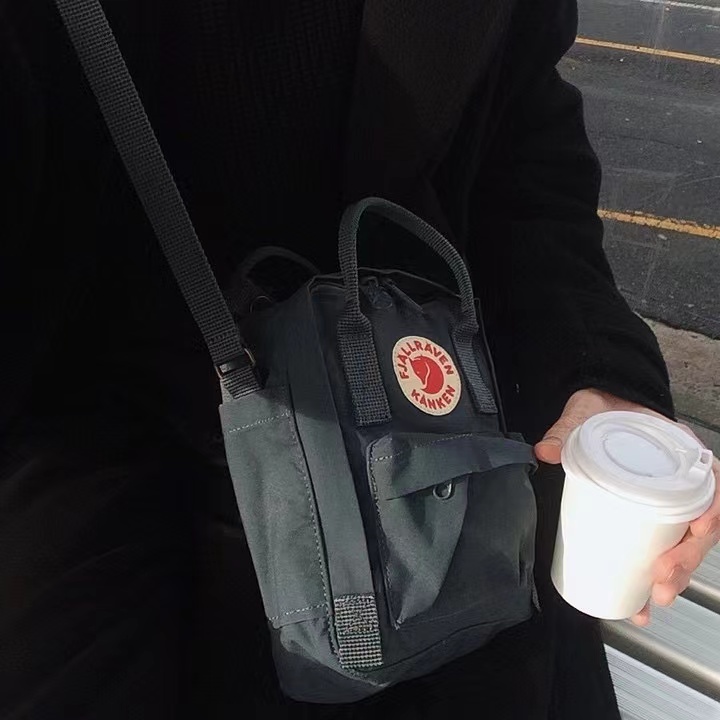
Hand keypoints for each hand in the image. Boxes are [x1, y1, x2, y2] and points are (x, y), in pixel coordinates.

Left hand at [535, 388, 719, 625]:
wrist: (599, 406)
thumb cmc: (605, 409)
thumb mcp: (588, 413)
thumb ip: (568, 429)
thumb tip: (545, 450)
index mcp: (679, 450)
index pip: (711, 483)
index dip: (712, 510)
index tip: (698, 529)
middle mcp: (682, 480)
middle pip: (701, 525)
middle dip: (686, 560)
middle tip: (661, 580)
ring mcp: (668, 502)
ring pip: (684, 546)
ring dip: (674, 577)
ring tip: (653, 598)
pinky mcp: (648, 518)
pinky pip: (660, 551)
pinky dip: (653, 579)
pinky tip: (639, 605)